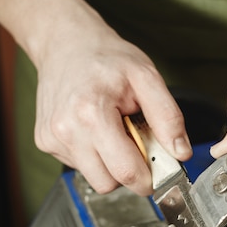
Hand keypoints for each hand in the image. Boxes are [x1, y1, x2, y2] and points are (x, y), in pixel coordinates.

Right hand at [33, 0, 191, 196]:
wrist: (64, 42)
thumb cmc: (106, 57)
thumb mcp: (147, 77)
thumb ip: (168, 117)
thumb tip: (181, 153)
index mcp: (91, 113)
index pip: (126, 172)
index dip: (147, 179)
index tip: (156, 169)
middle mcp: (66, 130)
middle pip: (108, 184)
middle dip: (128, 172)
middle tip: (133, 142)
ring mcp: (52, 138)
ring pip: (93, 179)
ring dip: (109, 164)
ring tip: (112, 132)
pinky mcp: (44, 142)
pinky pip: (79, 166)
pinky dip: (93, 156)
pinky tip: (93, 130)